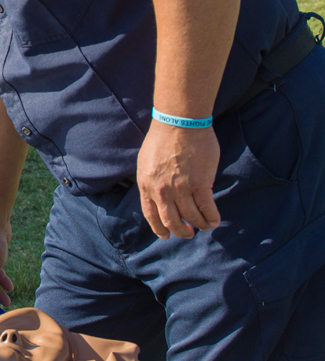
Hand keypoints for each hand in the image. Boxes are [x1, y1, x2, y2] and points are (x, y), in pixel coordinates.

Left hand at [136, 122, 220, 238]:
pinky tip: (214, 221)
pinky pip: (207, 208)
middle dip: (181, 231)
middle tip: (188, 234)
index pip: (151, 215)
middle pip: (171, 221)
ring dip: (199, 224)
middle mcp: (162, 191)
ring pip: (191, 216)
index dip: (159, 229)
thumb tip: (156, 194)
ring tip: (205, 226)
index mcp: (146, 185)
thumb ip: (150, 180)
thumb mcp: (145, 162)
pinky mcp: (200, 184)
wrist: (179, 124)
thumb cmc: (162, 138)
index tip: (166, 236)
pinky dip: (212, 218)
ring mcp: (181, 189)